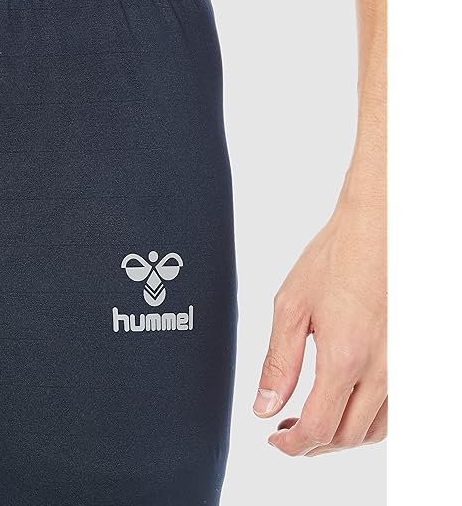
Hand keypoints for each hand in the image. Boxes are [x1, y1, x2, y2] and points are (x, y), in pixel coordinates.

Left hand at [253, 192, 386, 455]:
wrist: (378, 230)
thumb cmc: (335, 259)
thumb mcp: (291, 307)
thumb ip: (279, 362)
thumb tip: (265, 406)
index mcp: (344, 359)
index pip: (319, 429)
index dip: (292, 446)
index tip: (275, 440)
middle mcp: (380, 371)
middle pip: (346, 437)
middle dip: (311, 446)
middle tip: (286, 432)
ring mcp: (401, 367)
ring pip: (373, 431)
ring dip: (339, 437)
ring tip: (310, 422)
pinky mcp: (410, 358)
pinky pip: (392, 411)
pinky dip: (366, 422)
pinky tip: (344, 405)